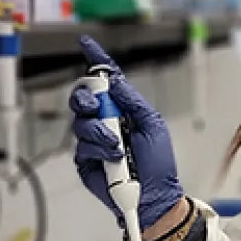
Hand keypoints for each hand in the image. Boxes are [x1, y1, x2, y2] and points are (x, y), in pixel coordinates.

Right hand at [69, 36, 184, 232]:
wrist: (153, 195)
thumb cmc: (159, 163)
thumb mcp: (153, 126)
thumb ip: (133, 102)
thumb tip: (116, 81)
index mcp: (125, 109)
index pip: (108, 81)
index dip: (96, 61)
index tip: (86, 44)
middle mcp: (107, 120)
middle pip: (84, 97)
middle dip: (87, 98)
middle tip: (97, 107)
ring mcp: (95, 139)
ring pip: (80, 122)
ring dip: (99, 132)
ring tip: (117, 146)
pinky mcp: (86, 159)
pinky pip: (81, 146)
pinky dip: (98, 150)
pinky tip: (112, 158)